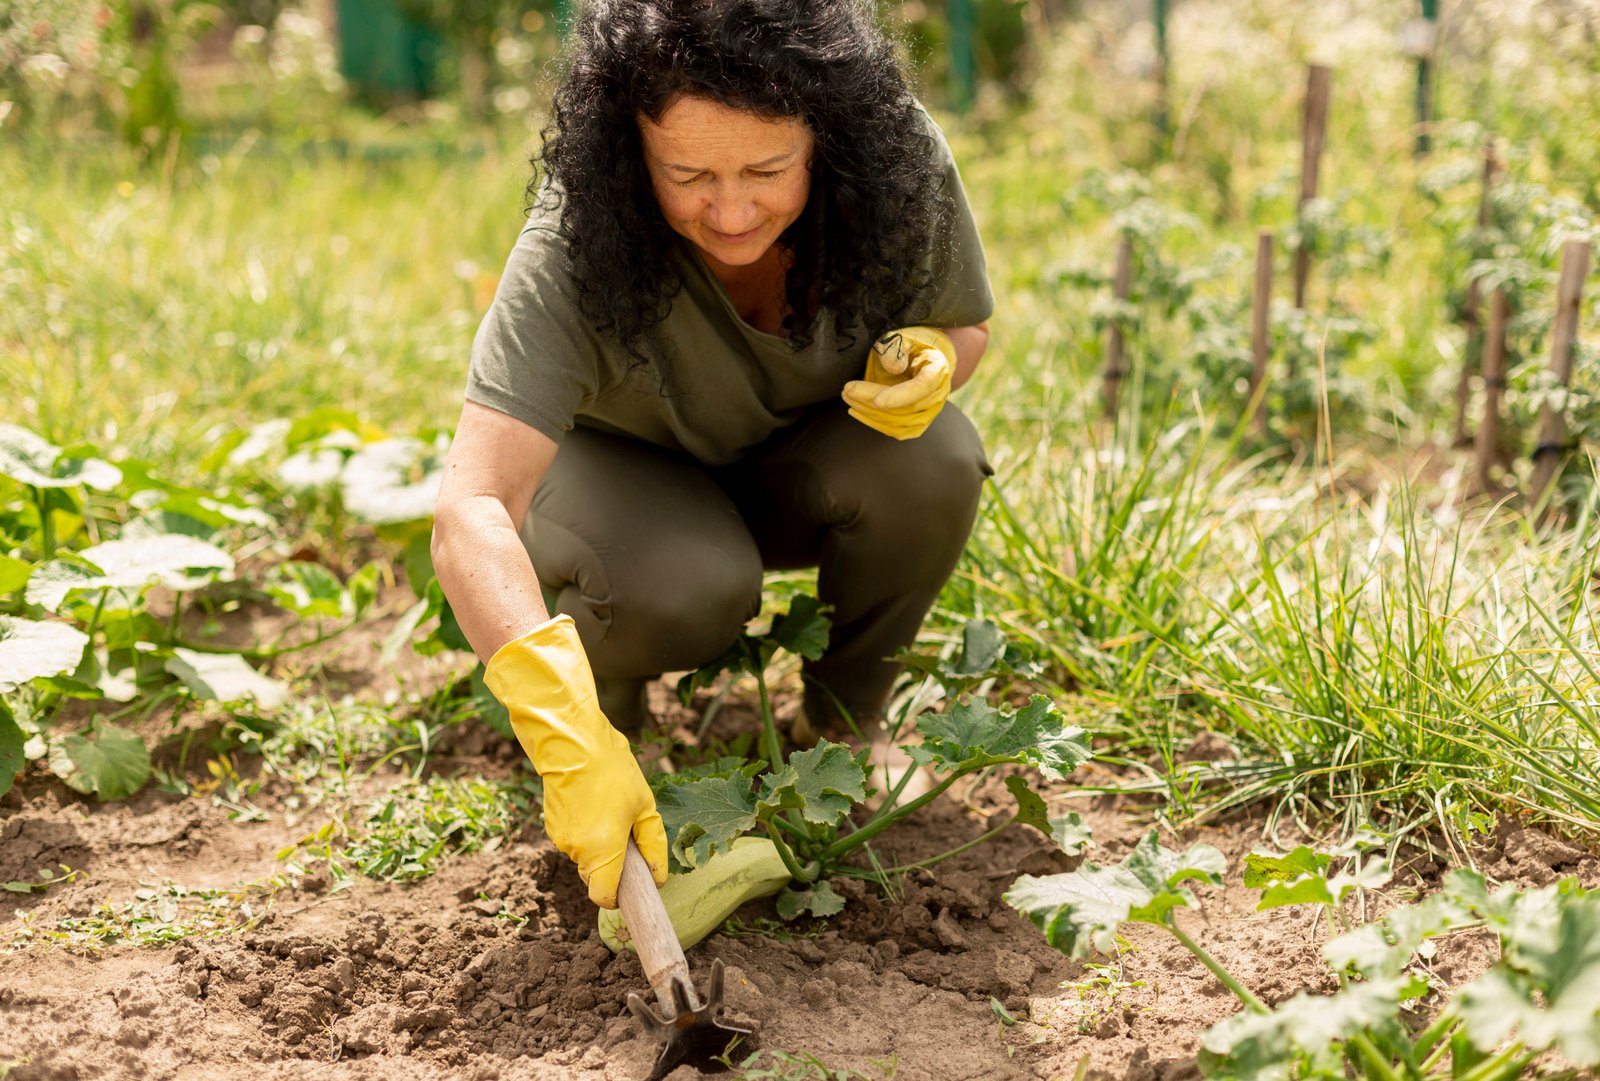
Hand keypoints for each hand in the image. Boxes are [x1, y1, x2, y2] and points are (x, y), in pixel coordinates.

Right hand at [482, 614, 667, 907]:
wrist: (572, 741)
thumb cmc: (613, 771)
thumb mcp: (645, 806)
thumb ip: (653, 846)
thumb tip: (658, 879)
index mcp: (602, 850)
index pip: (604, 899)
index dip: (618, 897)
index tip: (631, 883)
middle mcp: (577, 851)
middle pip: (596, 878)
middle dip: (613, 865)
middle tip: (627, 832)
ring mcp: (560, 839)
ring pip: (585, 858)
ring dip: (599, 845)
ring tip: (609, 809)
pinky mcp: (551, 826)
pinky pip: (574, 840)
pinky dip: (584, 831)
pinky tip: (592, 803)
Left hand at [841, 325, 954, 440]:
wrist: (922, 359)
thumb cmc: (910, 346)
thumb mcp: (903, 336)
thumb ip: (896, 348)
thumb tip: (894, 368)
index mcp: (937, 370)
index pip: (922, 387)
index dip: (900, 396)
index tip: (877, 400)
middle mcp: (937, 395)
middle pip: (906, 408)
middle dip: (872, 401)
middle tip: (847, 390)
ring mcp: (929, 413)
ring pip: (899, 423)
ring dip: (869, 413)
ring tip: (848, 397)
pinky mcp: (917, 425)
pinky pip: (897, 431)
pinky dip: (874, 423)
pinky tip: (857, 411)